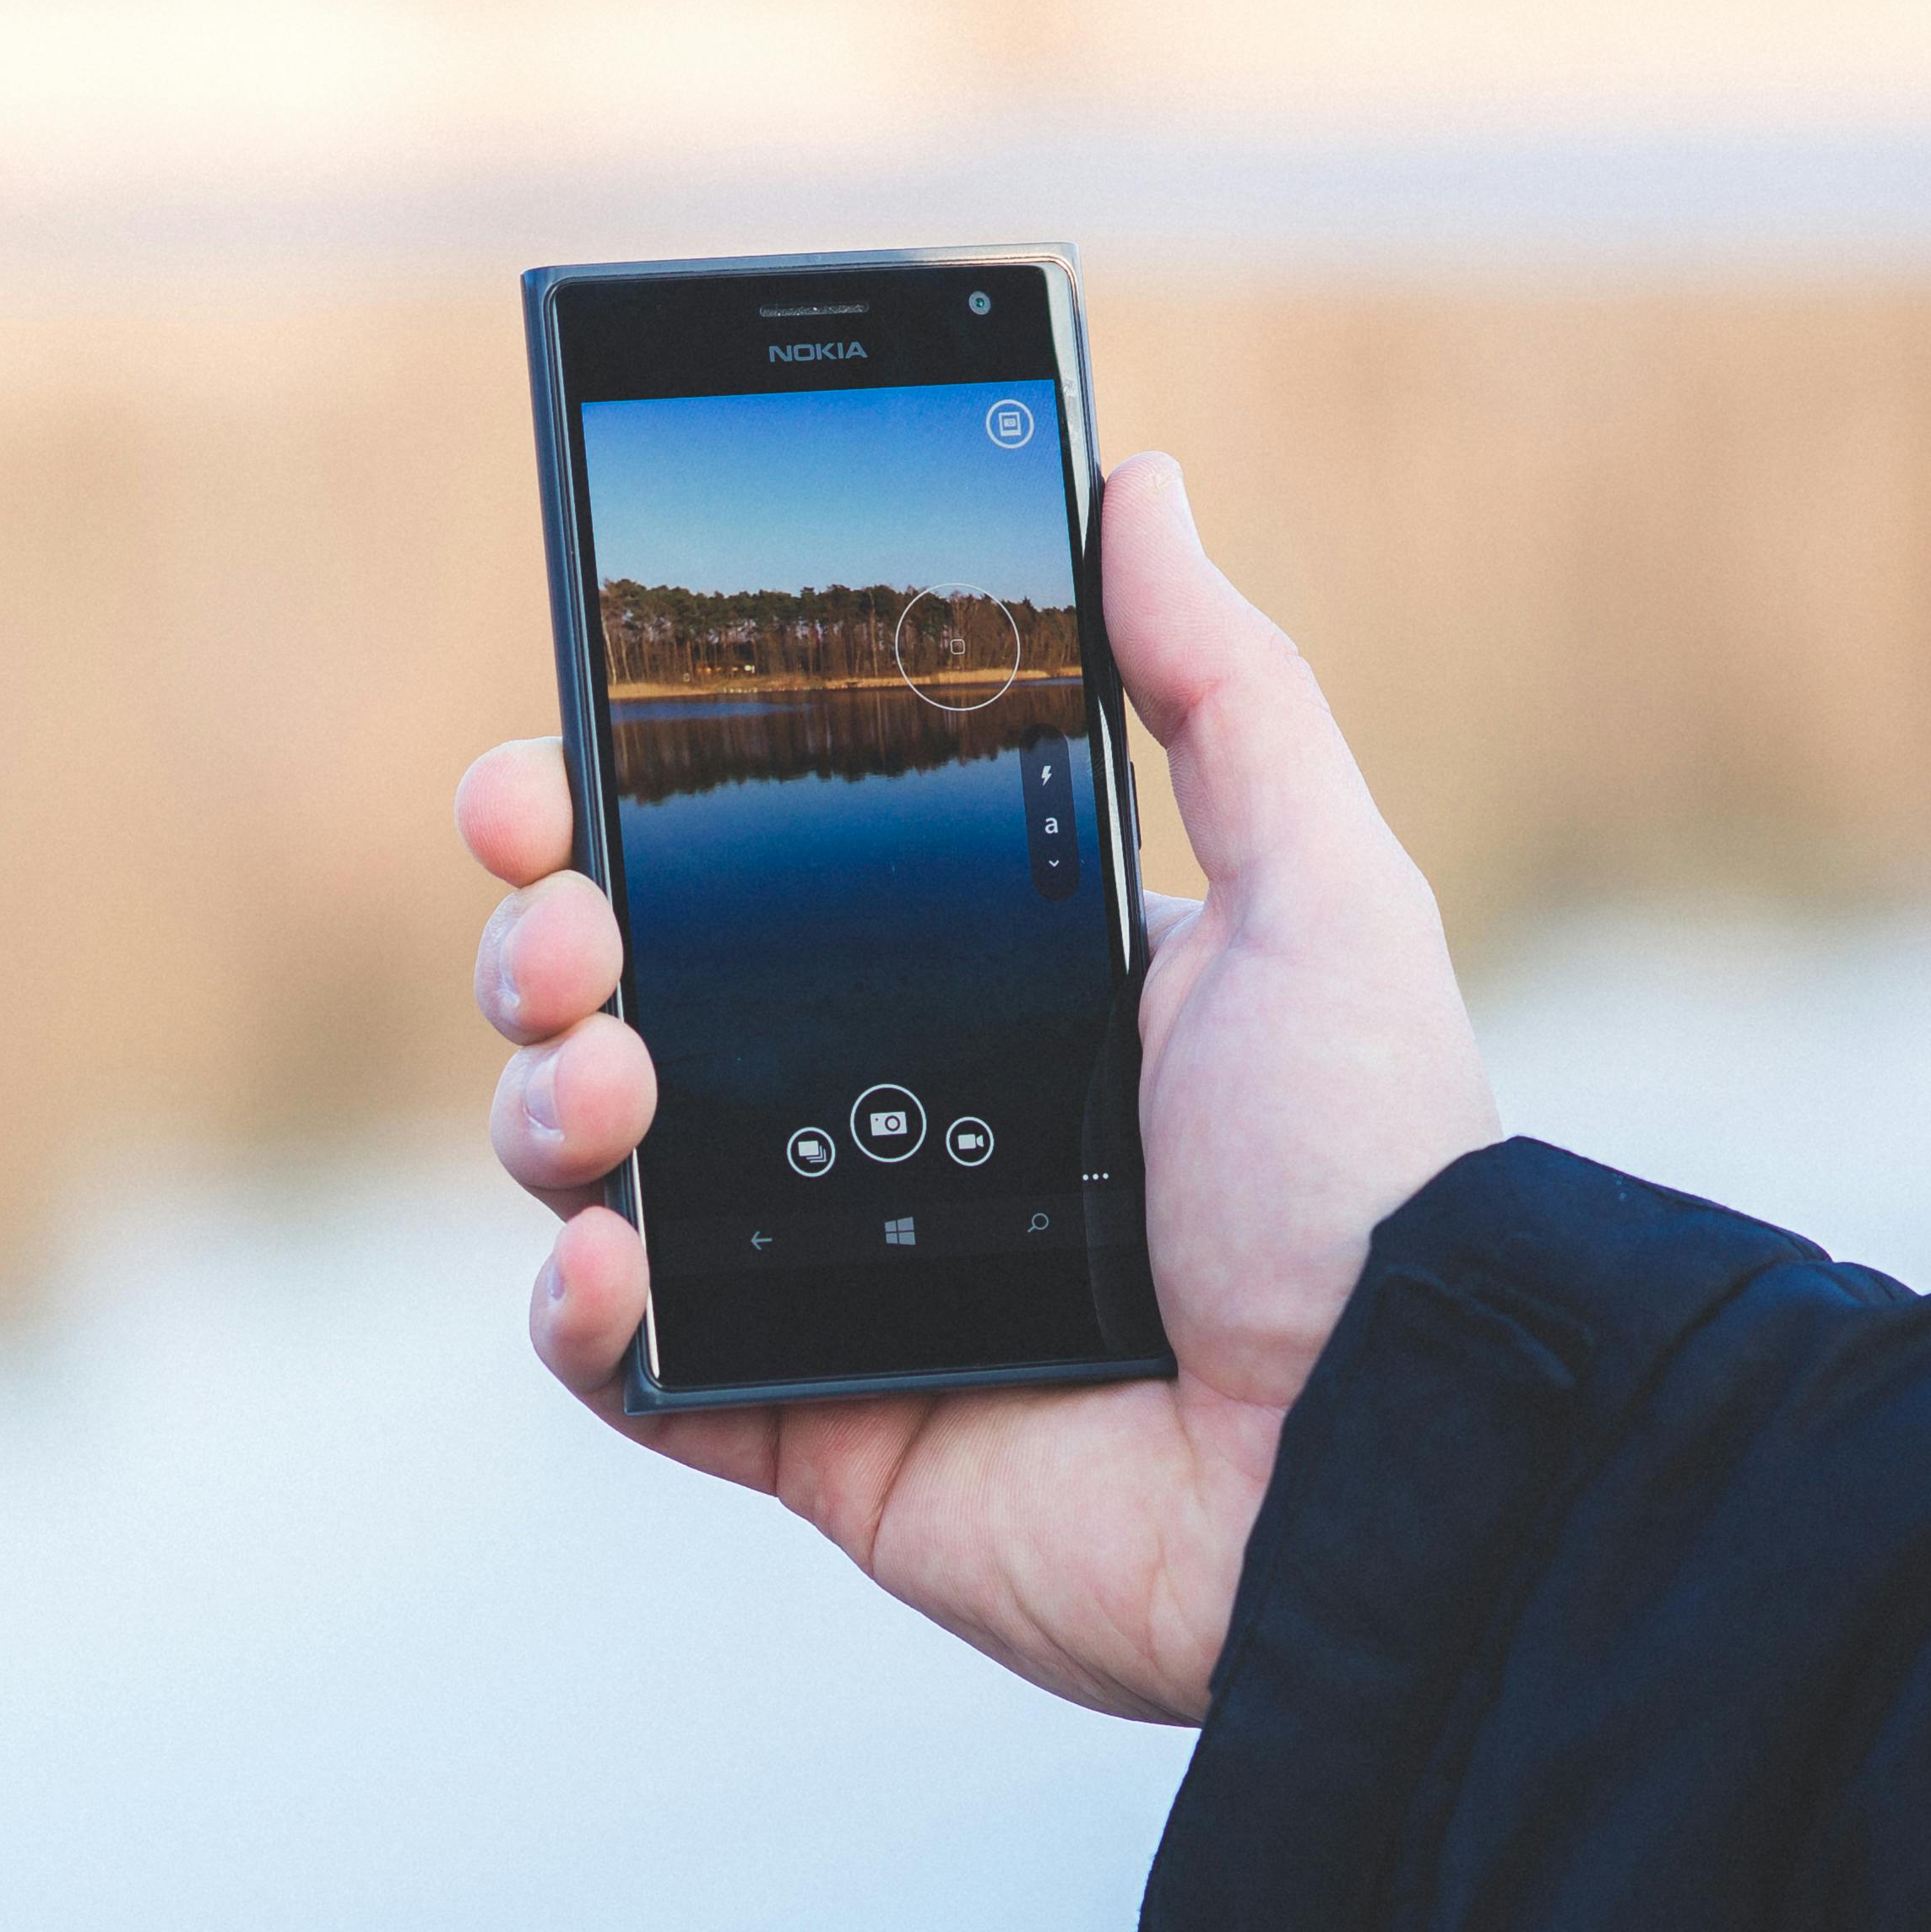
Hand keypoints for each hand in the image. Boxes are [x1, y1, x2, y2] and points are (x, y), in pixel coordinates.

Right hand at [457, 452, 1501, 1723]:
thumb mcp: (1321, 892)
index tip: (546, 757)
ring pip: (584, 1164)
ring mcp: (818, 1274)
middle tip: (564, 915)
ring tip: (609, 1076)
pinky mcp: (801, 1429)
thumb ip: (1219, 686)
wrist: (1392, 1448)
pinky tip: (604, 1257)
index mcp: (966, 985)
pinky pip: (621, 1371)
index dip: (609, 808)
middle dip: (538, 937)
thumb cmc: (1370, 1172)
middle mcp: (872, 1116)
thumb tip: (1142, 483)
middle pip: (613, 999)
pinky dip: (573, 1314)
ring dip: (542, 1097)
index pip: (732, 871)